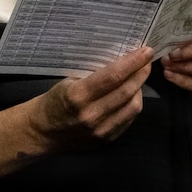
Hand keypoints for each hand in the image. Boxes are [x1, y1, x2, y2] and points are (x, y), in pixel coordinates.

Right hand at [28, 45, 154, 150]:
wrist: (43, 131)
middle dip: (141, 73)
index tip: (146, 51)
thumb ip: (95, 75)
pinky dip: (133, 104)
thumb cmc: (55, 100)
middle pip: (127, 91)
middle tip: (147, 61)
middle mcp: (91, 115)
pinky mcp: (107, 140)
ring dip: (140, 89)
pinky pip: (128, 119)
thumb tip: (123, 60)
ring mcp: (100, 130)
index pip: (113, 76)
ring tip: (139, 77)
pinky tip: (131, 94)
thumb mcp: (69, 81)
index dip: (133, 62)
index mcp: (78, 96)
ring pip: (133, 107)